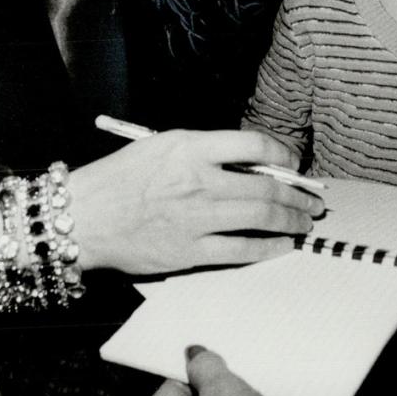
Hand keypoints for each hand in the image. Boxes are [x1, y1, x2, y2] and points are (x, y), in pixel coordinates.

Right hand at [69, 130, 325, 273]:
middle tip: (313, 202)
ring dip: (291, 221)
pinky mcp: (190, 252)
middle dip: (298, 196)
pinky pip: (241, 251)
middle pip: (266, 186)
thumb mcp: (162, 145)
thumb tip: (252, 162)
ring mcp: (196, 218)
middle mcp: (198, 181)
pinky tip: (283, 246)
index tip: (293, 163)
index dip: (283, 153)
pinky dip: (269, 248)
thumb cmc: (121, 178)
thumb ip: (205, 150)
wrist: (83, 217)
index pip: (254, 144)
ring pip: (261, 218)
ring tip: (304, 223)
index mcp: (191, 147)